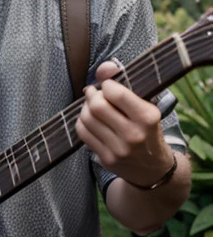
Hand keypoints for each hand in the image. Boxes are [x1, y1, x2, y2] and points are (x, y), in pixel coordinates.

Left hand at [76, 60, 173, 186]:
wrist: (154, 169)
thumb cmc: (147, 130)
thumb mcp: (146, 106)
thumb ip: (124, 83)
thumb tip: (104, 67)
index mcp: (148, 117)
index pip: (116, 93)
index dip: (106, 84)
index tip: (108, 85)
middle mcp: (134, 135)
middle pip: (97, 106)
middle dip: (92, 95)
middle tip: (94, 93)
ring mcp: (119, 150)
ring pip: (87, 119)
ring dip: (85, 108)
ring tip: (92, 106)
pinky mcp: (107, 159)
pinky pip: (83, 133)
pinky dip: (82, 122)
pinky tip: (90, 120)